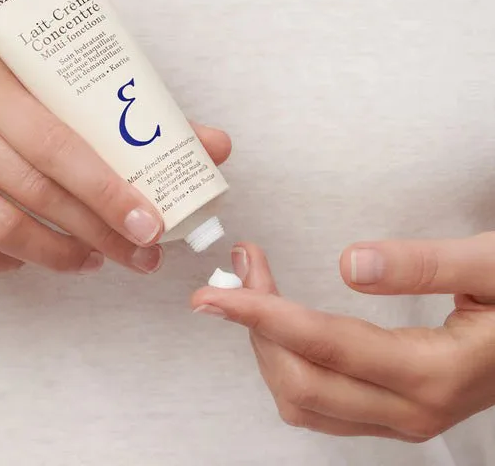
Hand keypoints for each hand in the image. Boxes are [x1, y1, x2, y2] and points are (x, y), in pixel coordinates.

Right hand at [0, 49, 230, 276]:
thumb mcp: (41, 95)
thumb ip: (124, 121)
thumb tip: (213, 145)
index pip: (57, 140)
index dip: (108, 188)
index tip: (151, 223)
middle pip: (34, 189)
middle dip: (99, 231)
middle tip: (141, 253)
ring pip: (0, 229)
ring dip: (61, 254)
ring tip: (96, 260)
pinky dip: (11, 264)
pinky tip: (35, 256)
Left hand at [192, 239, 494, 441]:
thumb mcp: (490, 266)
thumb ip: (424, 265)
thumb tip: (351, 265)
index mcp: (432, 373)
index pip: (322, 346)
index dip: (262, 315)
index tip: (217, 294)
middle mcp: (411, 410)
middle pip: (300, 382)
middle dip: (256, 324)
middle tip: (240, 268)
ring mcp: (400, 419)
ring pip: (301, 400)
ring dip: (266, 344)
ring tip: (252, 288)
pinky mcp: (391, 412)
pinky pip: (317, 404)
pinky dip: (284, 362)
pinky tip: (277, 323)